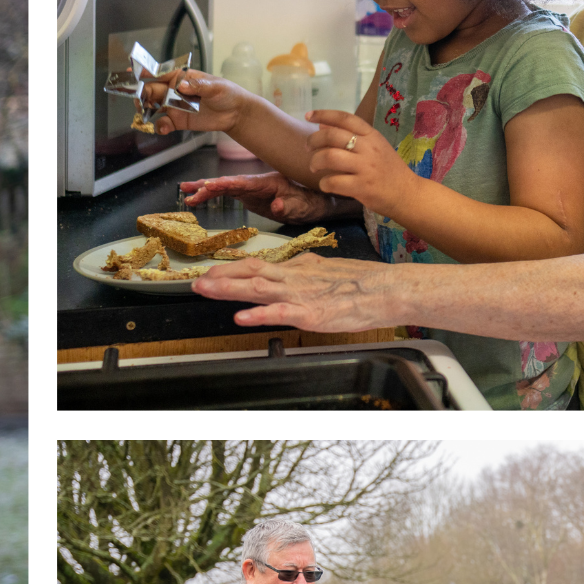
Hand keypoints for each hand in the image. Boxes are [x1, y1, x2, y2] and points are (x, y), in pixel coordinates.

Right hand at [146, 69, 252, 132]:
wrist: (235, 113)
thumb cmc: (226, 93)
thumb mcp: (215, 86)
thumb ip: (199, 85)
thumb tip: (183, 86)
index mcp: (182, 77)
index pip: (161, 73)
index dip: (146, 71)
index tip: (131, 70)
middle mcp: (174, 91)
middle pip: (151, 90)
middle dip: (141, 93)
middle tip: (137, 99)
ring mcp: (174, 106)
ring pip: (153, 107)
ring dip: (145, 110)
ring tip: (143, 113)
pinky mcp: (178, 121)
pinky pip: (163, 124)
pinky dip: (160, 126)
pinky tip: (163, 128)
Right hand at [180, 173, 336, 227]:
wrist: (317, 201)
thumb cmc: (311, 201)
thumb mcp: (304, 206)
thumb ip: (290, 205)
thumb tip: (278, 205)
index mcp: (268, 183)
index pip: (243, 182)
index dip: (225, 183)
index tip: (209, 185)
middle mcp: (256, 184)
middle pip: (228, 182)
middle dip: (208, 185)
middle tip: (189, 189)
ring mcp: (251, 190)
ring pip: (224, 187)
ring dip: (205, 190)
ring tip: (186, 194)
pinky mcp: (249, 197)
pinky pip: (227, 194)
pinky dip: (212, 195)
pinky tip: (198, 198)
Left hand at [192, 251, 395, 334]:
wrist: (388, 288)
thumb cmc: (364, 282)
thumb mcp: (329, 268)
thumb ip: (308, 270)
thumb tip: (295, 266)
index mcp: (298, 268)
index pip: (258, 265)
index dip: (232, 269)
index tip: (211, 272)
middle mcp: (294, 278)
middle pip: (250, 273)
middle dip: (220, 277)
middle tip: (195, 282)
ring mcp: (301, 295)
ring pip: (257, 288)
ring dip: (228, 289)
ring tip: (205, 290)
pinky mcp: (311, 313)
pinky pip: (280, 313)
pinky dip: (258, 314)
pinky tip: (241, 317)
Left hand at [303, 108, 415, 212]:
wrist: (407, 194)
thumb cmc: (388, 170)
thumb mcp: (373, 147)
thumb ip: (350, 136)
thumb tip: (322, 125)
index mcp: (372, 135)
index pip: (345, 118)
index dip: (324, 114)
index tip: (308, 116)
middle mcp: (368, 148)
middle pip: (332, 136)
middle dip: (313, 140)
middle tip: (308, 148)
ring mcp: (366, 168)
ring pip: (330, 157)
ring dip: (315, 161)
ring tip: (314, 167)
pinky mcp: (362, 187)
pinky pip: (334, 182)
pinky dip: (324, 183)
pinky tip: (327, 184)